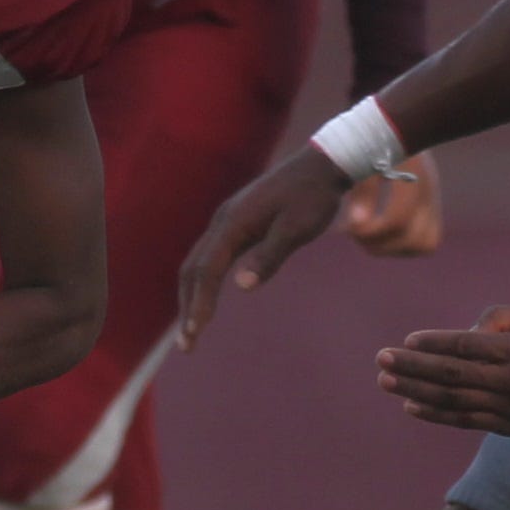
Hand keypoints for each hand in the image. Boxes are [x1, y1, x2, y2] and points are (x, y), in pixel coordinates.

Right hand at [177, 147, 354, 349]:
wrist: (321, 164)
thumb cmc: (313, 197)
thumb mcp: (298, 229)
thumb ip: (270, 256)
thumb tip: (243, 286)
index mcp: (234, 223)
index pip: (207, 270)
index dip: (199, 302)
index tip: (195, 332)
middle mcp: (223, 221)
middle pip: (192, 269)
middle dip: (187, 307)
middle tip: (187, 345)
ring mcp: (227, 221)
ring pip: (198, 263)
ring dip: (192, 296)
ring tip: (193, 329)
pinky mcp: (236, 223)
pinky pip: (210, 256)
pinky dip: (203, 281)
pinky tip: (208, 298)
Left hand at [340, 149, 443, 257]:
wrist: (393, 122)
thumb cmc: (369, 140)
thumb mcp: (360, 160)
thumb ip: (361, 194)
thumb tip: (355, 226)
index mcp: (411, 174)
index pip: (397, 221)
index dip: (369, 232)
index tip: (348, 226)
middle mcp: (428, 190)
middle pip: (414, 240)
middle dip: (379, 244)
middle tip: (355, 231)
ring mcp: (433, 201)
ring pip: (424, 245)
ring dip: (393, 248)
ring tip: (366, 234)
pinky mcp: (432, 210)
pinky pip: (426, 242)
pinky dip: (403, 246)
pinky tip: (380, 233)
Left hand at [376, 305, 509, 436]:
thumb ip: (499, 318)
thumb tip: (463, 332)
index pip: (467, 346)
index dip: (434, 343)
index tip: (407, 340)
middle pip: (452, 375)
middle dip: (413, 367)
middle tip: (382, 360)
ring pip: (454, 400)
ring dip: (416, 391)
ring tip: (387, 382)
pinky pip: (467, 421)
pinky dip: (437, 414)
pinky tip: (412, 405)